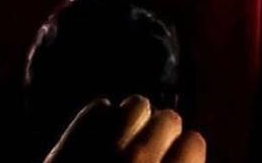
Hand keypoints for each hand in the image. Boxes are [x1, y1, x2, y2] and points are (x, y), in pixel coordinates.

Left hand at [45, 96, 205, 162]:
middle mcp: (140, 162)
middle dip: (158, 136)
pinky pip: (98, 108)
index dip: (183, 154)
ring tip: (121, 142)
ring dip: (131, 122)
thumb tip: (189, 147)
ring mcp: (103, 152)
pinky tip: (95, 140)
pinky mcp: (68, 145)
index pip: (193, 143)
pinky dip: (99, 121)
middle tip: (144, 158)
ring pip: (137, 104)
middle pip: (168, 119)